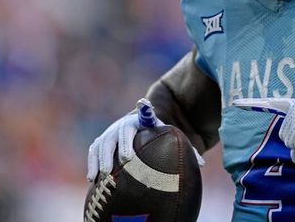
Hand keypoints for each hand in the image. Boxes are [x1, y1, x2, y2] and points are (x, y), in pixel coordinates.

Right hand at [86, 98, 204, 181]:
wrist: (138, 127)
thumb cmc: (156, 135)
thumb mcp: (169, 137)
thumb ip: (186, 148)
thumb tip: (202, 164)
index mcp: (141, 121)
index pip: (142, 117)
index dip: (142, 115)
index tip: (143, 115)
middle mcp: (122, 125)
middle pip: (119, 133)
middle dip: (121, 146)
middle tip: (124, 161)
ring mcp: (110, 133)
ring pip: (102, 143)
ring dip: (101, 159)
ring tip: (103, 175)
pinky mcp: (100, 143)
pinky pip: (93, 151)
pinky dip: (91, 163)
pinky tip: (92, 179)